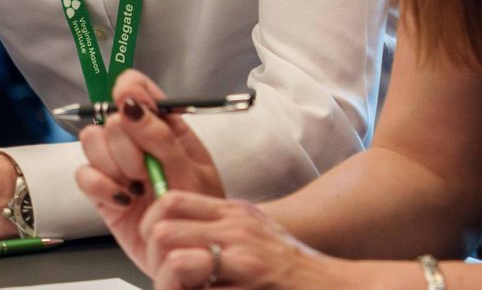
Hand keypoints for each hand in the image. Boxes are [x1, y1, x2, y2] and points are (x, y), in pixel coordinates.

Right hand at [76, 70, 225, 269]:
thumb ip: (161, 137)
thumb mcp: (192, 171)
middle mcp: (135, 140)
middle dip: (126, 145)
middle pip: (109, 117)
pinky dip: (102, 186)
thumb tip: (131, 103)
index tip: (129, 102)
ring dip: (114, 165)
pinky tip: (125, 199)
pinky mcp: (101, 191)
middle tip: (146, 170)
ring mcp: (116, 165)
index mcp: (163, 125)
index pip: (136, 88)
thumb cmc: (200, 209)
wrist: (191, 251)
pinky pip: (84, 174)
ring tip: (137, 186)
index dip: (128, 89)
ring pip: (91, 141)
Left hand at [140, 190, 352, 289]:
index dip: (149, 227)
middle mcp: (237, 229)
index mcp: (233, 212)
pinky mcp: (253, 286)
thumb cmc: (292, 266)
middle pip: (163, 232)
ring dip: (167, 286)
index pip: (170, 201)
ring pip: (176, 263)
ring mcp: (244, 259)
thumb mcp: (254, 232)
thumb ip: (217, 228)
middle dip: (153, 262)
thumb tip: (173, 237)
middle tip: (164, 280)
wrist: (333, 285)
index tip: (152, 249)